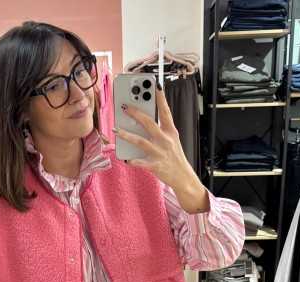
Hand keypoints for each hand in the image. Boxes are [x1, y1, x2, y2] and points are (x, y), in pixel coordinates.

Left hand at [113, 85, 209, 213]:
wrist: (183, 177)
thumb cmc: (174, 156)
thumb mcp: (171, 140)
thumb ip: (159, 129)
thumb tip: (142, 119)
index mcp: (171, 131)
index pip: (165, 112)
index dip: (160, 98)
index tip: (156, 85)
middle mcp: (166, 140)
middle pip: (149, 123)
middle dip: (136, 113)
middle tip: (124, 106)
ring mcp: (160, 153)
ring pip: (141, 141)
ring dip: (127, 135)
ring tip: (116, 129)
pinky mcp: (155, 166)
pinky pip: (141, 162)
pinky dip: (132, 160)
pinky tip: (125, 158)